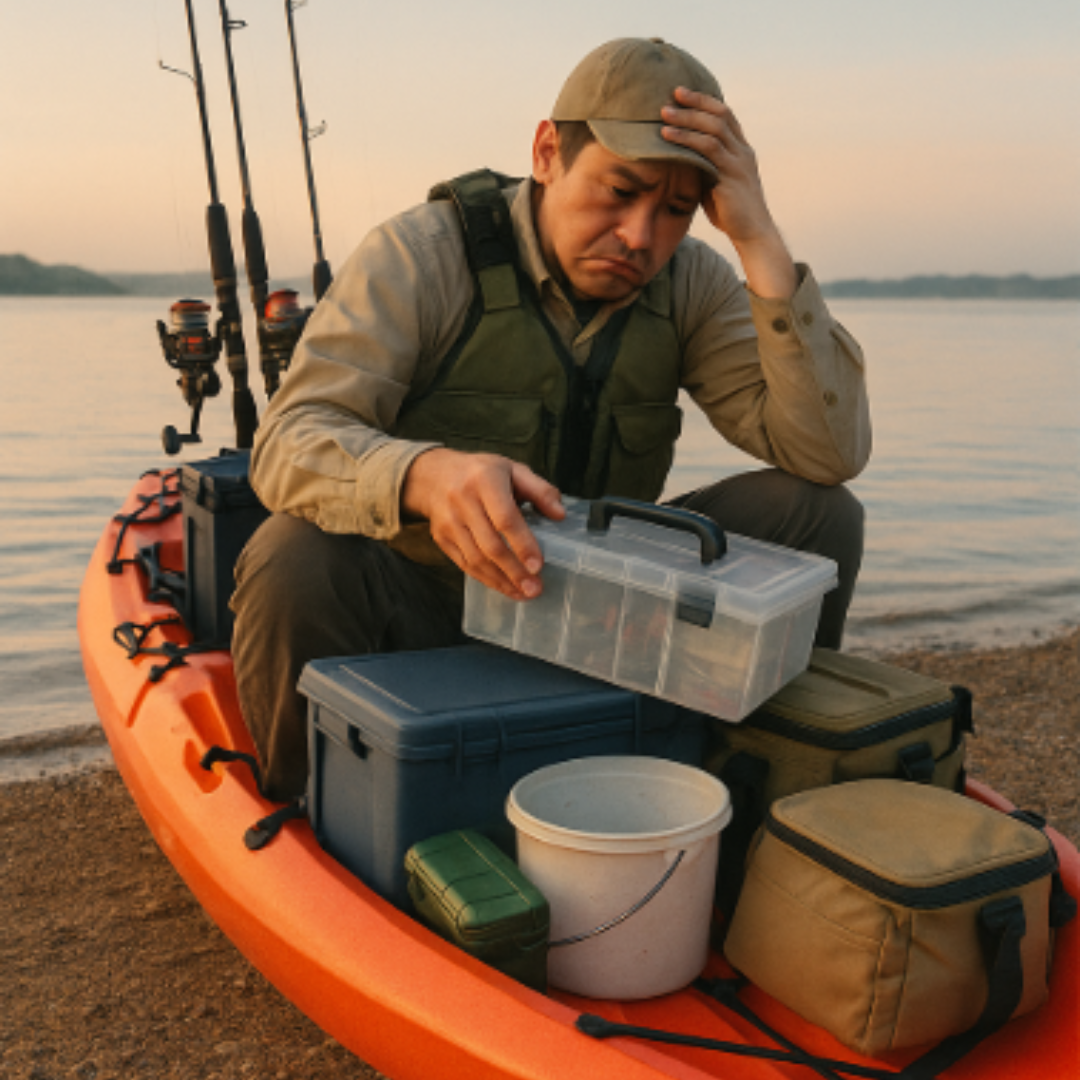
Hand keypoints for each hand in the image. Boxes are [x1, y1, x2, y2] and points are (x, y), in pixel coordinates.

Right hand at [401, 448, 564, 599]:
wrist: (432, 476)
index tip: (538, 565)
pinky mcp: (442, 538)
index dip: (523, 544)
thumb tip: (560, 514)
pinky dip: (486, 579)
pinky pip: (464, 564)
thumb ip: (540, 490)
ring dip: (501, 580)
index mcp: (484, 481)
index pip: (505, 518)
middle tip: (534, 588)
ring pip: (476, 559)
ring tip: (523, 592)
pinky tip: (504, 587)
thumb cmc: (480, 472)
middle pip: (490, 545)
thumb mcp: (512, 469)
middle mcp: (462, 502)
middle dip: (514, 571)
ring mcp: (449, 522)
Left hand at [661, 88, 796, 298]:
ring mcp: (739, 163)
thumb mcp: (716, 184)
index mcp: (742, 151)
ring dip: (687, 118)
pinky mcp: (731, 176)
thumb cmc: (731, 213)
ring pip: (713, 129)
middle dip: (696, 102)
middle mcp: (743, 152)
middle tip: (672, 94)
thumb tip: (679, 158)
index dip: (705, 101)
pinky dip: (686, 140)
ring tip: (664, 113)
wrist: (752, 234)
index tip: (683, 93)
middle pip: (720, 115)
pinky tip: (667, 136)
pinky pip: (708, 151)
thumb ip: (703, 168)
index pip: (726, 116)